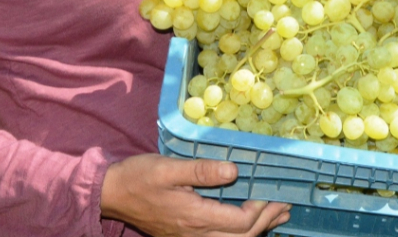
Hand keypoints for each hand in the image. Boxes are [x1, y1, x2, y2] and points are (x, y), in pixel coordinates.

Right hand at [101, 154, 290, 236]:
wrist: (112, 194)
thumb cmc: (139, 177)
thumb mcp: (168, 167)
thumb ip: (202, 171)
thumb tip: (234, 170)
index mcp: (195, 216)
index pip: (241, 221)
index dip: (262, 209)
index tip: (276, 193)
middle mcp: (195, 233)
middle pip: (242, 235)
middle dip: (267, 221)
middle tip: (286, 205)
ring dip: (258, 229)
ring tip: (277, 215)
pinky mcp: (185, 235)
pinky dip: (241, 231)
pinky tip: (248, 221)